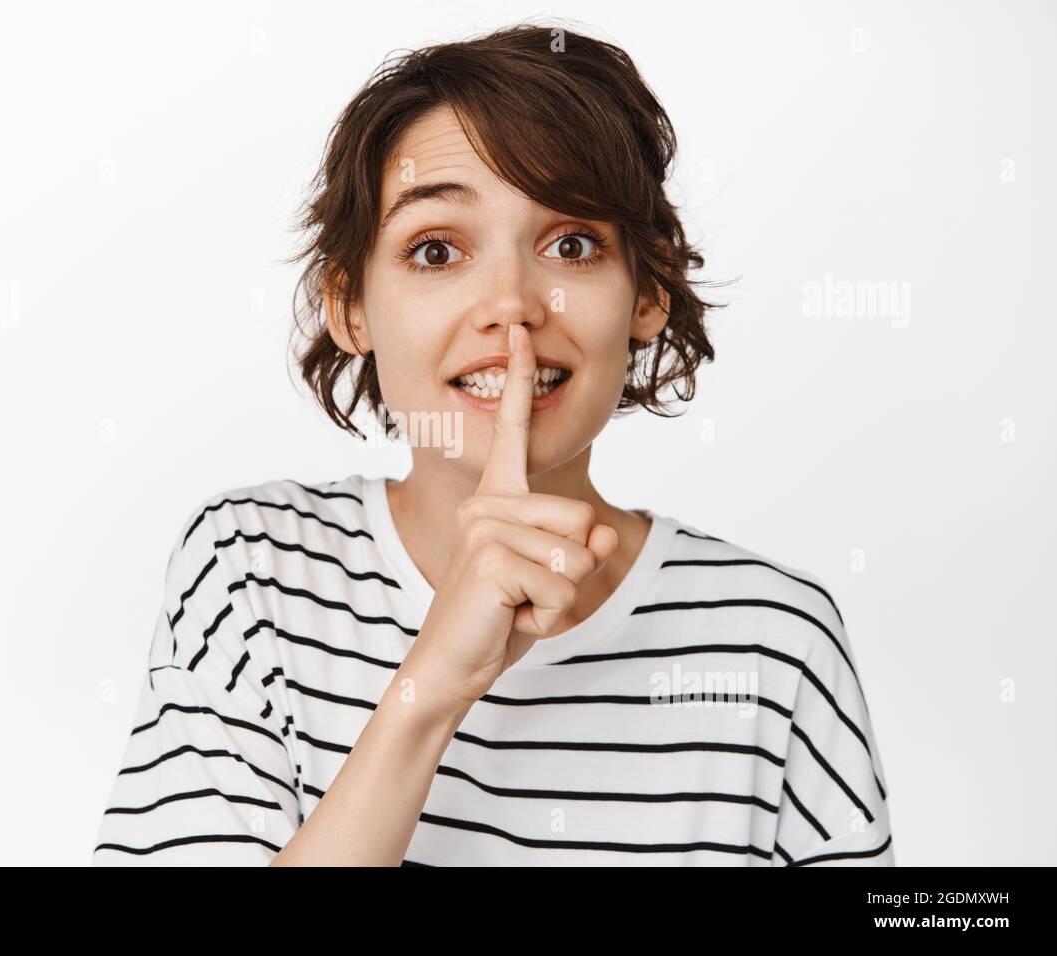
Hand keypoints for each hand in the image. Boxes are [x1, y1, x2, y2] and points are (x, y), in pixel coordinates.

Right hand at [404, 323, 619, 705]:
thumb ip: (583, 553)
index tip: (518, 335)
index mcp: (497, 498)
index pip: (510, 431)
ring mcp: (485, 529)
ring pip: (576, 556)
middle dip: (572, 571)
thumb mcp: (553, 581)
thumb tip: (605, 538)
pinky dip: (549, 615)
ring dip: (560, 597)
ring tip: (517, 606)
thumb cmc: (501, 619)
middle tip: (527, 593)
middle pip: (582, 520)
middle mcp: (487, 504)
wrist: (451, 665)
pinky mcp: (492, 559)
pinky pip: (562, 585)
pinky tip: (511, 618)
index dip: (518, 383)